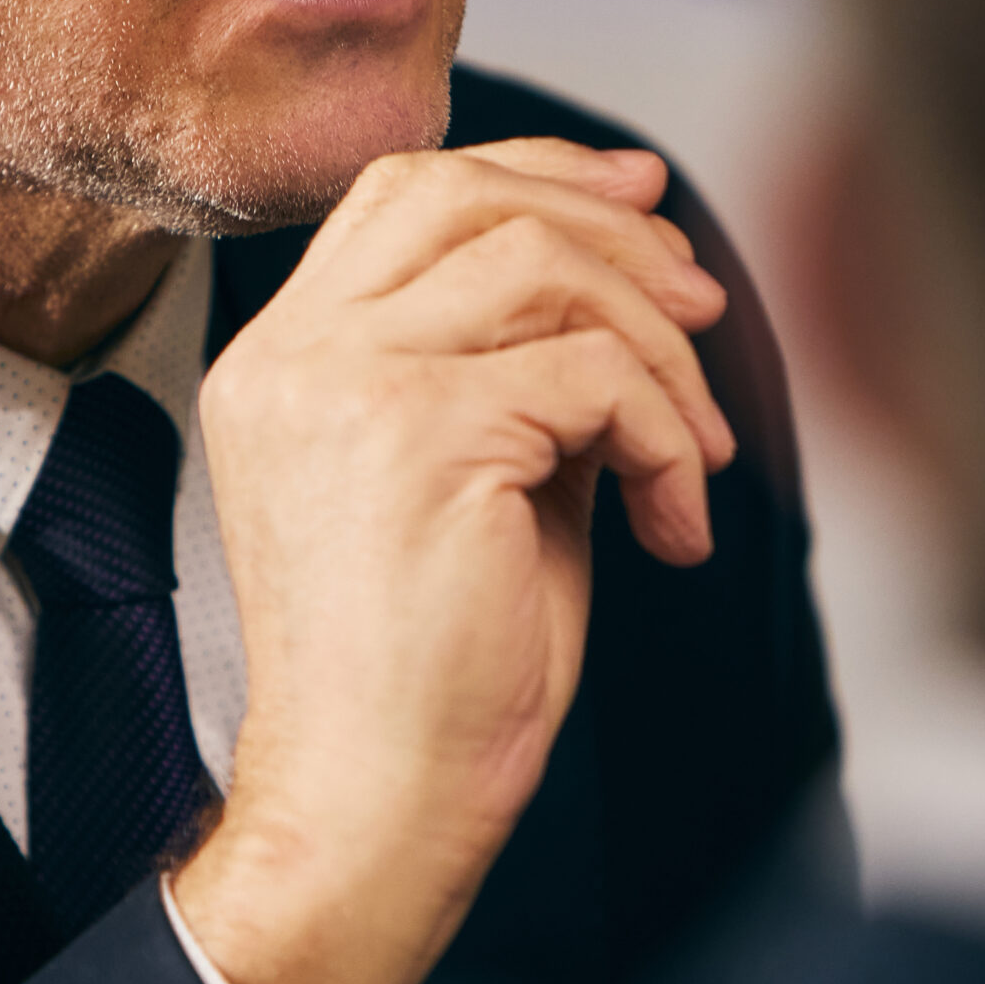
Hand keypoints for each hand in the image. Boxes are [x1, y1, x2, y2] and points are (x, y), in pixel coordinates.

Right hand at [171, 138, 733, 983]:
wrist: (375, 812)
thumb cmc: (434, 672)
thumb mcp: (477, 477)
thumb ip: (525, 365)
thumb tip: (639, 259)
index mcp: (281, 360)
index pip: (403, 191)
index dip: (531, 171)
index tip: (642, 198)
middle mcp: (291, 355)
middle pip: (462, 193)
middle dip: (608, 226)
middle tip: (703, 302)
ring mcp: (340, 383)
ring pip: (538, 264)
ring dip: (656, 346)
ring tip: (699, 452)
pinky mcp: (415, 432)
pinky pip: (592, 376)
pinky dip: (666, 439)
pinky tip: (673, 533)